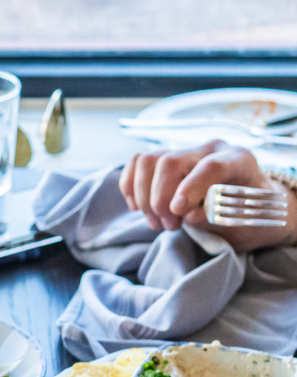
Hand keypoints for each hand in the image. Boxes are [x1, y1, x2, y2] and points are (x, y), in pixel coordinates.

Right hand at [119, 139, 296, 251]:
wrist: (245, 209)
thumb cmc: (246, 217)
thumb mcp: (241, 223)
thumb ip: (216, 218)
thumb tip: (188, 216)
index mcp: (238, 160)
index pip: (210, 166)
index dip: (190, 188)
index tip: (176, 212)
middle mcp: (209, 149)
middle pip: (169, 162)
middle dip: (160, 200)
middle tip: (169, 227)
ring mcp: (185, 152)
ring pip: (147, 161)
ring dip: (144, 197)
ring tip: (157, 222)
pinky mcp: (165, 159)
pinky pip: (136, 163)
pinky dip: (130, 187)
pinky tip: (140, 208)